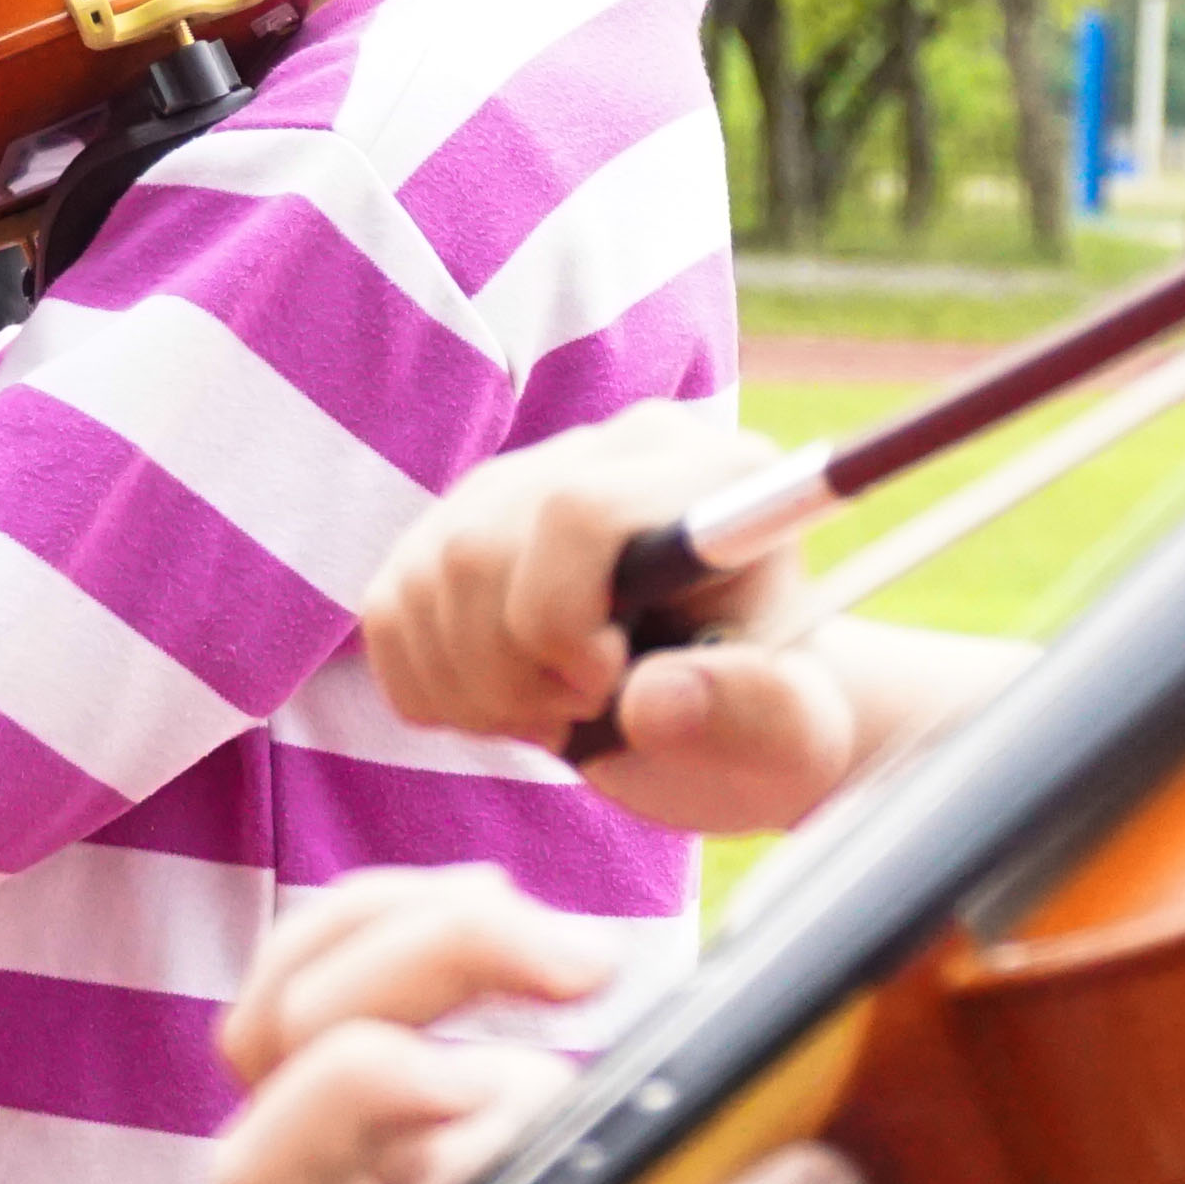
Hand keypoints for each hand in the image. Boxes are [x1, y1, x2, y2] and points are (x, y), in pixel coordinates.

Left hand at [211, 866, 982, 1183]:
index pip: (262, 1178)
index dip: (342, 1092)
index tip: (498, 1074)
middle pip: (272, 1049)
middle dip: (401, 961)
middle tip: (584, 961)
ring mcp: (433, 1162)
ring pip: (313, 989)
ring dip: (416, 921)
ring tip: (574, 940)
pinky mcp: (491, 1097)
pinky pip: (390, 970)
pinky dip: (447, 914)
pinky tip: (565, 942)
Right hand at [367, 404, 869, 832]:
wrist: (723, 712)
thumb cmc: (772, 717)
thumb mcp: (795, 731)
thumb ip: (747, 709)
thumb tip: (656, 699)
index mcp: (708, 475)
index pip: (578, 510)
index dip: (561, 616)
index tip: (604, 687)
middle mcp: (608, 451)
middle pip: (481, 548)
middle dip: (513, 671)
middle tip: (578, 718)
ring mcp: (519, 484)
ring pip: (426, 579)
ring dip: (474, 689)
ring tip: (554, 718)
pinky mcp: (451, 530)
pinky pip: (389, 611)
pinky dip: (430, 687)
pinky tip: (504, 703)